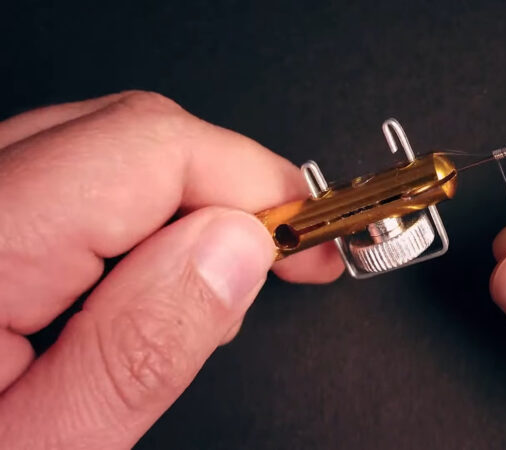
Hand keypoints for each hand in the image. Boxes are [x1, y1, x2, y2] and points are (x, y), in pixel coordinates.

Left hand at [0, 92, 342, 447]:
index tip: (304, 236)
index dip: (251, 179)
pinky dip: (133, 215)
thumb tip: (235, 248)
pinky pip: (69, 180)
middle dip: (225, 186)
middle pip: (129, 132)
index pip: (150, 147)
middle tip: (276, 257)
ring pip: (102, 149)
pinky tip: (147, 275)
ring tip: (210, 286)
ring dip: (182, 203)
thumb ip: (142, 346)